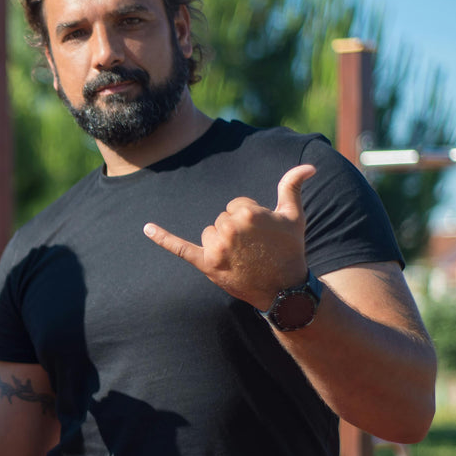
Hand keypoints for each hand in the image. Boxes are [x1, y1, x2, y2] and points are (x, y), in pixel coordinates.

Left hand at [142, 163, 314, 310]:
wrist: (285, 288)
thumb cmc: (290, 249)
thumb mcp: (294, 216)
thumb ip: (292, 186)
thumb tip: (308, 167)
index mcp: (247, 212)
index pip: (235, 205)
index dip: (249, 219)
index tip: (261, 235)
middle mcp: (229, 228)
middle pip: (221, 219)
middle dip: (235, 231)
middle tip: (253, 249)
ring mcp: (216, 248)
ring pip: (208, 233)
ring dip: (221, 243)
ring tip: (241, 257)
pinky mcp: (206, 265)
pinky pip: (180, 248)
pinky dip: (163, 238)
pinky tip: (146, 228)